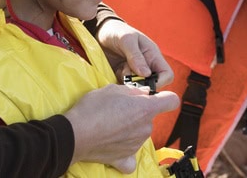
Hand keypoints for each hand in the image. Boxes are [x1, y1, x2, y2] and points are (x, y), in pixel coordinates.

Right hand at [65, 84, 179, 171]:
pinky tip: (115, 145)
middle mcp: (146, 128)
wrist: (75, 134)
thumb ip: (133, 91)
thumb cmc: (92, 109)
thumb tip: (144, 93)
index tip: (155, 97)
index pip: (171, 101)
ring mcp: (136, 145)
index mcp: (145, 109)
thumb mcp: (112, 89)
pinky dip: (125, 151)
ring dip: (130, 128)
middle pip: (150, 118)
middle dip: (138, 112)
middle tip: (118, 108)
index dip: (165, 97)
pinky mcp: (124, 158)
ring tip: (110, 124)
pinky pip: (131, 156)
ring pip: (140, 133)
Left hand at [95, 18, 173, 86]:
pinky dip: (120, 85)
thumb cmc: (117, 32)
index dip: (160, 82)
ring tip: (119, 70)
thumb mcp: (127, 40)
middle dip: (140, 84)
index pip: (167, 74)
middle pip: (152, 85)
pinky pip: (125, 88)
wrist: (100, 32)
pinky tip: (114, 73)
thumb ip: (136, 56)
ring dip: (129, 84)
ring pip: (138, 88)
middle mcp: (147, 66)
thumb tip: (146, 74)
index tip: (144, 82)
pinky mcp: (123, 78)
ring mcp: (134, 73)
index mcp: (153, 56)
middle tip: (127, 75)